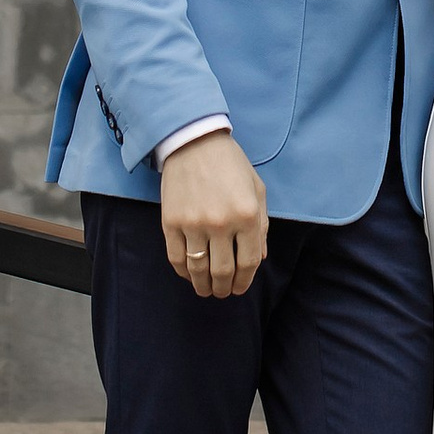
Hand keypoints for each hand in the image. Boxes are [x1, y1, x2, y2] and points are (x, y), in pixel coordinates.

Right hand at [158, 132, 269, 298]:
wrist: (194, 141)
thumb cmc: (230, 164)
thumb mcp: (256, 190)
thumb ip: (261, 226)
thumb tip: (259, 258)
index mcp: (248, 215)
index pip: (249, 262)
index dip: (245, 281)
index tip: (240, 288)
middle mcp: (222, 222)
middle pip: (224, 271)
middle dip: (225, 288)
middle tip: (224, 292)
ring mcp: (194, 224)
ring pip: (199, 270)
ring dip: (204, 286)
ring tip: (207, 290)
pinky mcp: (171, 223)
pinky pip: (177, 258)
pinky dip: (184, 272)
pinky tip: (189, 274)